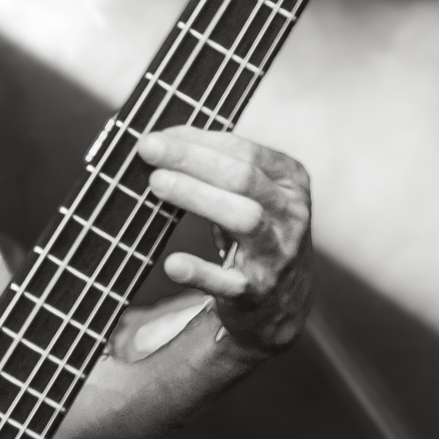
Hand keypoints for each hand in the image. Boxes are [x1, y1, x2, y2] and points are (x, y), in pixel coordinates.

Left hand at [133, 123, 311, 355]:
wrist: (282, 303)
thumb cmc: (256, 235)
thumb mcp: (253, 196)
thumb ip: (220, 168)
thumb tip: (163, 140)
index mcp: (290, 182)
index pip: (245, 151)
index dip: (200, 141)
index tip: (160, 135)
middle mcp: (291, 214)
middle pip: (243, 178)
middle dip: (192, 159)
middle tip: (148, 147)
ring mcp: (277, 254)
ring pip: (244, 219)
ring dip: (198, 197)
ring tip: (156, 183)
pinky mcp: (258, 292)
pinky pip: (231, 283)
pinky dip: (201, 272)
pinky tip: (173, 264)